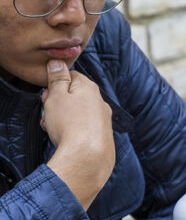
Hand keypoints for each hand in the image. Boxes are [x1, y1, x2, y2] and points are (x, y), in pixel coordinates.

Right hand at [44, 59, 114, 209]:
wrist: (87, 157)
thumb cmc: (70, 124)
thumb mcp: (57, 96)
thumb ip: (57, 78)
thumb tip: (58, 62)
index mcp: (90, 88)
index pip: (71, 76)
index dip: (55, 85)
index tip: (47, 95)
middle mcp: (100, 102)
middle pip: (74, 97)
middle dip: (58, 104)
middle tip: (48, 113)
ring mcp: (103, 120)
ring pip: (78, 114)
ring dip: (62, 119)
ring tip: (53, 129)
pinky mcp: (103, 136)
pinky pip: (84, 129)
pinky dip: (73, 132)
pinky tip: (65, 139)